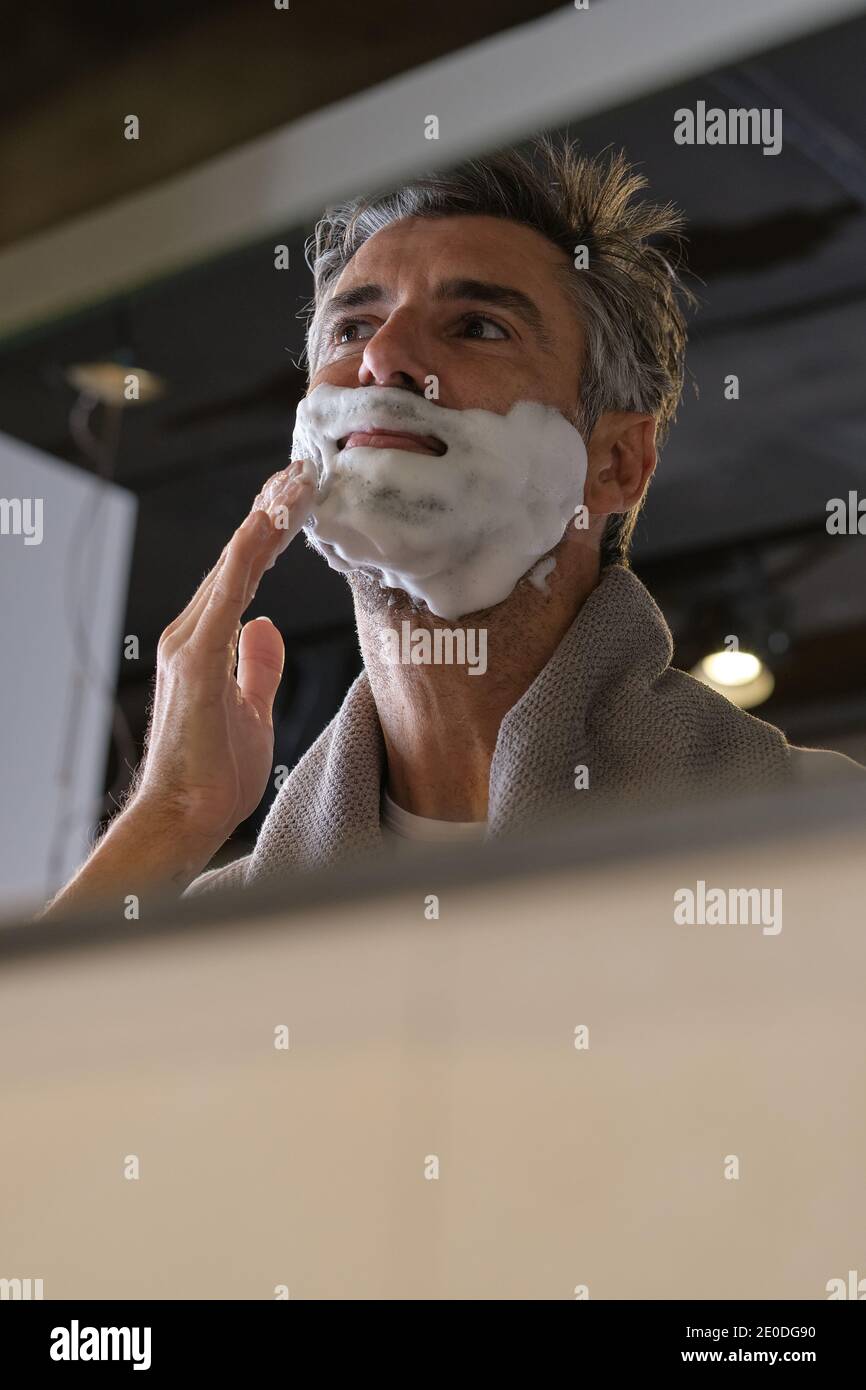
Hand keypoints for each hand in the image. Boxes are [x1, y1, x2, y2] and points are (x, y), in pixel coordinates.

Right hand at [130, 462, 314, 857]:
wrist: (182, 817)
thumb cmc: (213, 775)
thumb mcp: (252, 712)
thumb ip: (256, 667)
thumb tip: (267, 627)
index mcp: (205, 643)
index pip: (243, 574)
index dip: (270, 534)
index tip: (299, 497)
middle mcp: (192, 632)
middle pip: (238, 558)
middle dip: (272, 511)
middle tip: (304, 467)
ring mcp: (190, 642)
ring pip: (234, 563)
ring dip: (268, 517)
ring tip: (299, 478)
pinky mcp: (195, 657)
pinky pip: (229, 591)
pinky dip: (252, 551)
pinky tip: (273, 520)